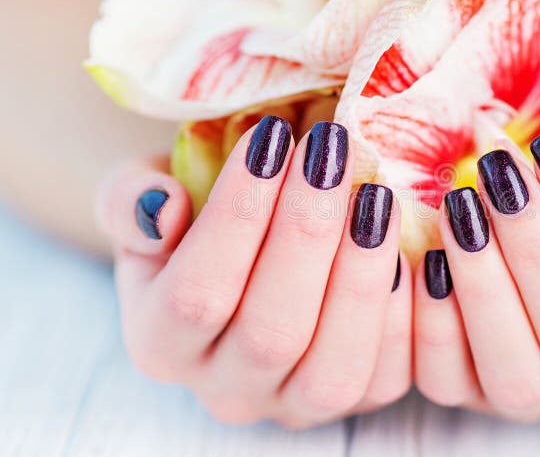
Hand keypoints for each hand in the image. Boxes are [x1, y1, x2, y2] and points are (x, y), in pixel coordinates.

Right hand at [97, 118, 409, 428]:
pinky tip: (408, 245)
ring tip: (376, 194)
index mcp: (160, 343)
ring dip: (360, 276)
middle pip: (270, 334)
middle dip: (307, 233)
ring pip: (331, 370)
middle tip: (334, 151)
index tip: (271, 135)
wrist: (243, 252)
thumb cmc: (197, 215)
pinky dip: (403, 314)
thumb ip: (131, 200)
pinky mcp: (355, 401)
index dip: (237, 214)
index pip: (196, 294)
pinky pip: (387, 379)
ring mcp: (292, 405)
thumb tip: (161, 208)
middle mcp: (224, 389)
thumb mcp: (146, 195)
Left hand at [414, 132, 539, 420]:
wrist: (514, 238)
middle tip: (499, 173)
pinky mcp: (462, 392)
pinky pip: (445, 377)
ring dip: (485, 285)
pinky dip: (432, 319)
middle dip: (537, 250)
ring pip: (515, 370)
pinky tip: (426, 258)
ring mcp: (528, 393)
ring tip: (459, 207)